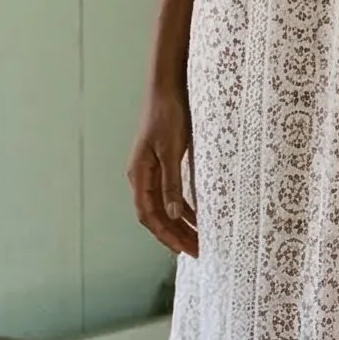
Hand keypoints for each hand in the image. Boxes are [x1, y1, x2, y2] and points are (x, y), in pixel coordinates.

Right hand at [127, 84, 197, 256]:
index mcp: (139, 174)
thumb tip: (175, 214)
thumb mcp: (172, 150)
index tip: (184, 251)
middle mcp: (141, 176)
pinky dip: (183, 208)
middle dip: (175, 235)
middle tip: (197, 251)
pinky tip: (197, 217)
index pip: (149, 215)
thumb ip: (172, 183)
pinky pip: (170, 194)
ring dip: (179, 224)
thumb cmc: (168, 115)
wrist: (167, 88)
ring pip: (163, 206)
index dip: (166, 235)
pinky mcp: (162, 163)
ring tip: (198, 240)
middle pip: (156, 215)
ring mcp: (151, 170)